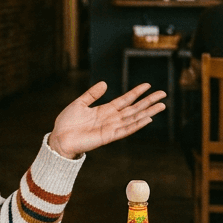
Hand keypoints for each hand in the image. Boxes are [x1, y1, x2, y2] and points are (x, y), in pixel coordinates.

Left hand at [48, 81, 165, 158]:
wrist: (59, 138)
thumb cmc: (67, 122)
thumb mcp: (80, 103)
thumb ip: (92, 94)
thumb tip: (105, 83)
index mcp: (105, 110)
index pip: (125, 99)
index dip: (137, 92)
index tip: (148, 85)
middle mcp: (111, 118)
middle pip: (134, 108)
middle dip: (149, 101)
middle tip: (163, 94)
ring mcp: (111, 127)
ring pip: (134, 118)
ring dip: (148, 112)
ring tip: (162, 106)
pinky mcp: (108, 137)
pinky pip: (126, 130)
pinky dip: (137, 125)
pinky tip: (147, 119)